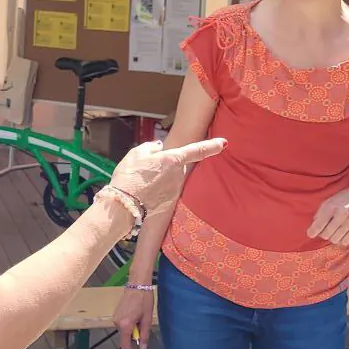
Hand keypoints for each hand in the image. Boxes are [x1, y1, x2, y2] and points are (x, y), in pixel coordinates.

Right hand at [110, 137, 225, 216]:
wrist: (123, 205)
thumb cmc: (129, 176)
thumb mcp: (136, 154)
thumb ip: (150, 147)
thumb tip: (158, 147)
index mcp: (173, 159)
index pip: (197, 150)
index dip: (212, 146)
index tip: (224, 143)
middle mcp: (178, 175)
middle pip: (179, 166)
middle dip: (170, 165)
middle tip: (149, 168)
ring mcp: (175, 190)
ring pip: (172, 179)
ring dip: (162, 179)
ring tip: (142, 182)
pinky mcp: (170, 203)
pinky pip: (166, 191)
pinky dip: (158, 191)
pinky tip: (144, 193)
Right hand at [113, 286, 154, 348]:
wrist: (137, 284)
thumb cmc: (144, 300)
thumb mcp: (147, 319)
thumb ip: (144, 335)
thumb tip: (143, 348)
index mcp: (125, 325)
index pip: (125, 345)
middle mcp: (117, 322)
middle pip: (124, 337)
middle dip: (134, 336)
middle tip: (144, 327)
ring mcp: (115, 317)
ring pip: (123, 330)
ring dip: (132, 329)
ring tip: (141, 318)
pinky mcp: (115, 313)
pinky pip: (122, 324)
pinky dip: (129, 324)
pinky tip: (136, 315)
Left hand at [307, 183, 348, 245]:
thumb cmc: (343, 199)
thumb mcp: (328, 201)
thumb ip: (319, 214)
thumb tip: (313, 228)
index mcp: (331, 207)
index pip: (318, 225)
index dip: (312, 232)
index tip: (310, 234)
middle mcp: (341, 214)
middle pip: (326, 235)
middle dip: (323, 234)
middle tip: (325, 229)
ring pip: (335, 240)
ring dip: (332, 237)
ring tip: (334, 230)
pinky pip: (345, 241)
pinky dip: (341, 239)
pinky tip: (341, 233)